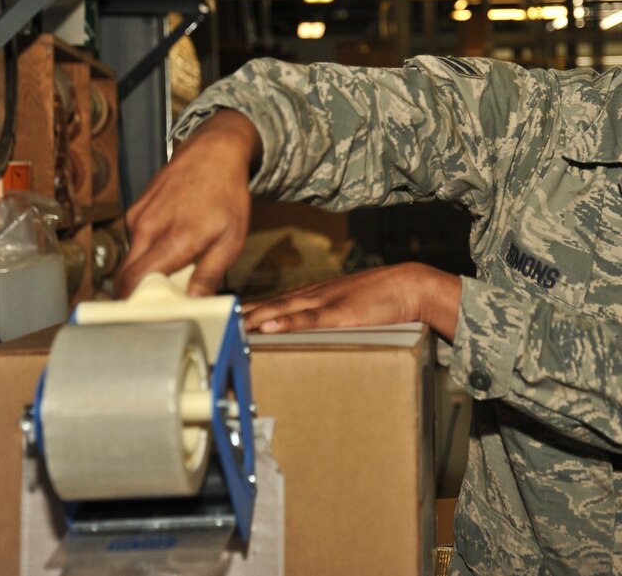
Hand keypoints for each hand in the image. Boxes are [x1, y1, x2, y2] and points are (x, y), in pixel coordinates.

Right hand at [115, 110, 260, 297]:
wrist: (214, 152)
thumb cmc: (227, 195)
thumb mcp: (231, 240)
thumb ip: (208, 275)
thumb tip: (193, 303)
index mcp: (171, 239)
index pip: (134, 283)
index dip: (134, 304)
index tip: (146, 314)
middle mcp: (147, 227)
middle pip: (127, 274)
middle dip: (140, 291)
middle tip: (164, 298)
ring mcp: (138, 216)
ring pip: (132, 256)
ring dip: (148, 267)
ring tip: (176, 262)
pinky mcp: (135, 208)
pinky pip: (136, 238)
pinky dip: (150, 247)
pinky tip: (172, 238)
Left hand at [242, 263, 461, 340]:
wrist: (409, 285)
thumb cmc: (382, 299)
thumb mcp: (347, 308)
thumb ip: (326, 320)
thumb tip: (307, 335)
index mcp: (313, 297)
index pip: (271, 303)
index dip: (245, 311)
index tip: (221, 320)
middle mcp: (312, 296)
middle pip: (268, 305)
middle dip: (240, 316)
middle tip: (212, 325)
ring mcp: (325, 302)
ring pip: (281, 309)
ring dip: (253, 318)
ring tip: (228, 326)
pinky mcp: (340, 312)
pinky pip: (307, 318)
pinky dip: (285, 321)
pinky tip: (266, 325)